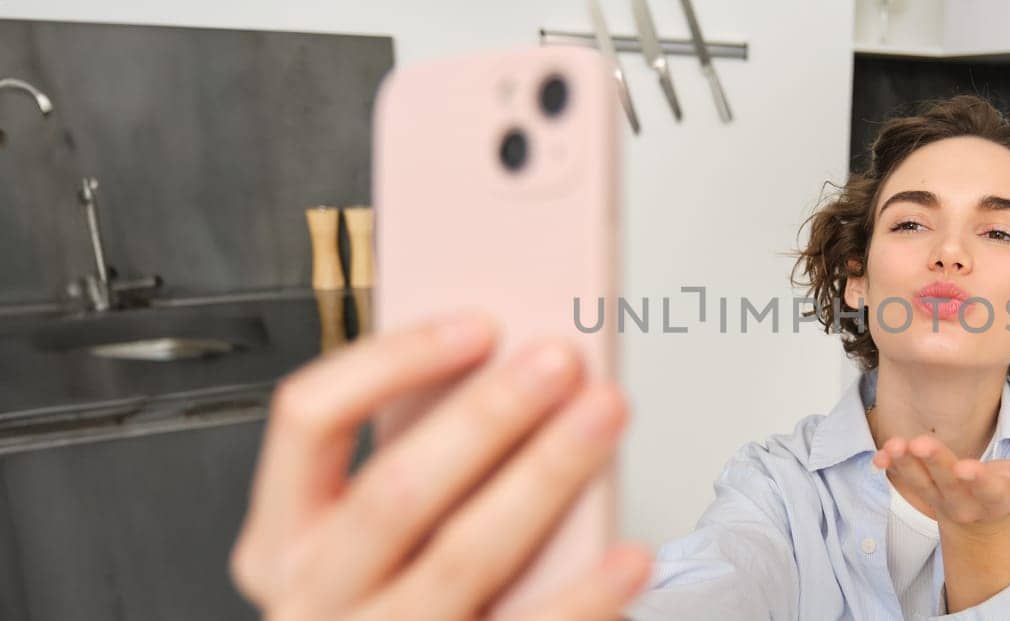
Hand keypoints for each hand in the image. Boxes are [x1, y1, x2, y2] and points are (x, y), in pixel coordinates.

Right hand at [230, 311, 650, 619]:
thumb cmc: (401, 597)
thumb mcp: (374, 538)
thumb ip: (418, 466)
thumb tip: (513, 371)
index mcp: (284, 537)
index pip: (309, 421)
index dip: (393, 361)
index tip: (479, 325)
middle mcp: (317, 594)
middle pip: (395, 490)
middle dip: (486, 415)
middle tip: (560, 361)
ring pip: (462, 555)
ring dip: (544, 476)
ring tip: (603, 418)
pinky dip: (585, 594)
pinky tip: (629, 556)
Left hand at [872, 435, 1009, 532]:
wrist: (980, 517)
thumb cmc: (1008, 491)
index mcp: (996, 500)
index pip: (988, 491)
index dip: (978, 480)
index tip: (966, 467)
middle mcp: (964, 502)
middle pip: (948, 482)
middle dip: (935, 462)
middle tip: (921, 444)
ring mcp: (939, 497)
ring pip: (920, 482)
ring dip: (905, 463)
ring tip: (895, 445)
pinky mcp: (921, 489)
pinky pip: (903, 478)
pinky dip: (890, 466)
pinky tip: (879, 455)